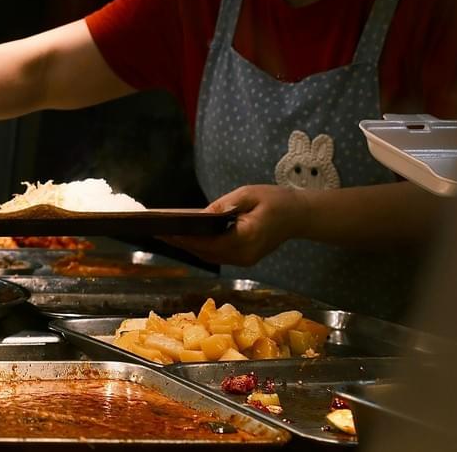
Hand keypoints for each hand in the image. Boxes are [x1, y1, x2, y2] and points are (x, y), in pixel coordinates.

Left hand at [160, 185, 311, 266]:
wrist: (300, 216)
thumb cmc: (276, 200)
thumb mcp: (249, 195)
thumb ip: (224, 205)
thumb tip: (199, 215)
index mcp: (247, 238)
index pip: (208, 242)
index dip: (184, 238)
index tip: (164, 230)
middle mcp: (244, 255)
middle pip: (204, 252)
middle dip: (180, 242)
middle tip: (156, 232)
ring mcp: (244, 260)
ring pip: (208, 256)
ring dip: (187, 246)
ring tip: (165, 234)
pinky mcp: (243, 258)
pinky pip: (216, 255)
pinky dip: (199, 247)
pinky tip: (185, 236)